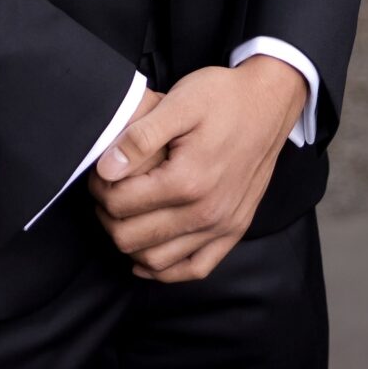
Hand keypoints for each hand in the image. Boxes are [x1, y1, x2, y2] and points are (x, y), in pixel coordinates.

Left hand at [86, 56, 308, 283]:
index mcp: (188, 180)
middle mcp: (206, 212)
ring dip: (130, 244)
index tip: (99, 172)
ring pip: (157, 261)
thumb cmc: (223, 98)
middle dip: (107, 217)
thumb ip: (139, 137)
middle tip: (105, 193)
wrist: (268, 103)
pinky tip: (147, 256)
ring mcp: (222, 226)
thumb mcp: (178, 103)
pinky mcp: (234, 230)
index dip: (99, 188)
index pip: (120, 204)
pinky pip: (195, 269)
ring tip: (122, 216)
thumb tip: (106, 169)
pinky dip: (166, 270)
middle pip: (132, 238)